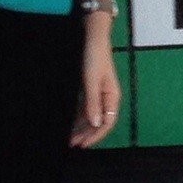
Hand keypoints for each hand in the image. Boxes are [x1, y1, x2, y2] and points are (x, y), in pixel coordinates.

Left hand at [73, 32, 119, 147]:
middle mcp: (107, 98)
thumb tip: (96, 124)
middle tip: (72, 143)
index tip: (82, 144)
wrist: (92, 38)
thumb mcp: (92, 81)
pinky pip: (86, 108)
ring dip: (82, 127)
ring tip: (70, 137)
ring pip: (91, 116)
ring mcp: (98, 94)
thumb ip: (93, 103)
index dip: (95, 135)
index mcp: (112, 97)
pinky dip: (79, 117)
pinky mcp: (90, 89)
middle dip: (86, 134)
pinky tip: (71, 123)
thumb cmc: (94, 58)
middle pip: (99, 122)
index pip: (107, 123)